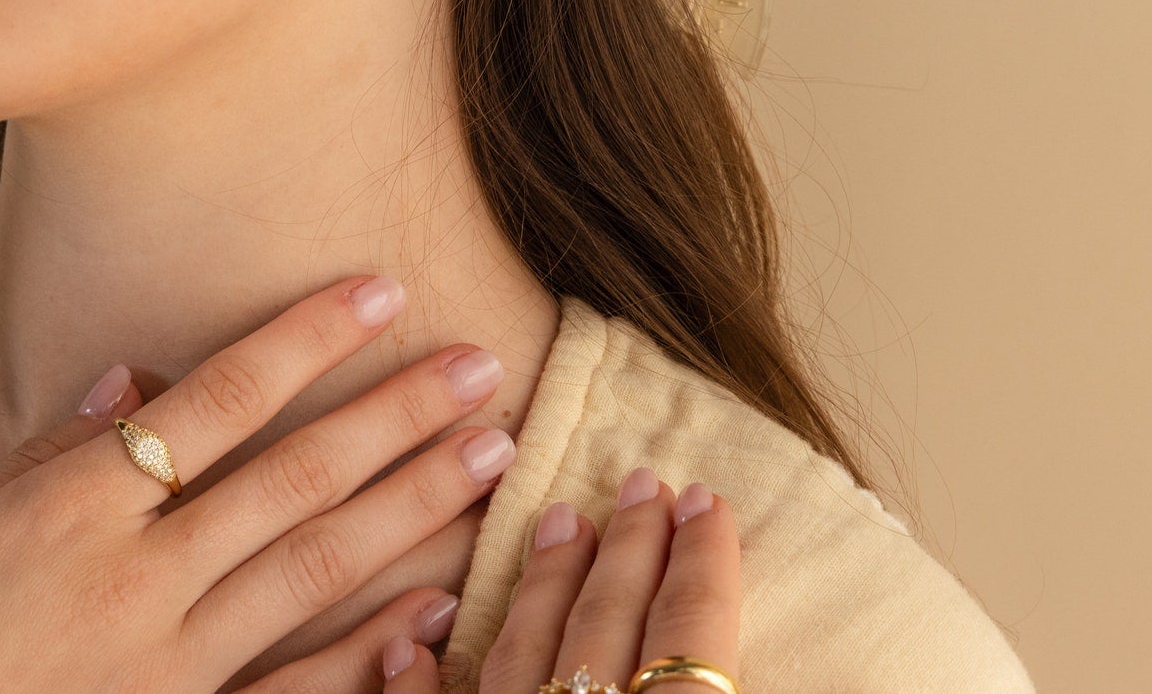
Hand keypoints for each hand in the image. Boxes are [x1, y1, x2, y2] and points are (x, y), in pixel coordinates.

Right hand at [0, 275, 511, 692]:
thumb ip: (49, 458)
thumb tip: (133, 381)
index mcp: (70, 511)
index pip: (216, 400)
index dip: (305, 339)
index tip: (381, 287)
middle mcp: (132, 584)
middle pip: (294, 481)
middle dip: (399, 418)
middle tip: (488, 366)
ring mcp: (162, 672)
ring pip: (312, 574)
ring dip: (410, 512)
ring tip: (490, 458)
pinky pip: (290, 692)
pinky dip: (366, 654)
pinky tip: (434, 614)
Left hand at [380, 466, 741, 693]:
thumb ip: (710, 687)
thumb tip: (742, 657)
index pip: (692, 631)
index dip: (704, 561)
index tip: (707, 496)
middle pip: (608, 624)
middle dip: (630, 545)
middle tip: (642, 479)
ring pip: (520, 653)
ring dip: (542, 583)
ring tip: (557, 518)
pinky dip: (419, 684)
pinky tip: (408, 643)